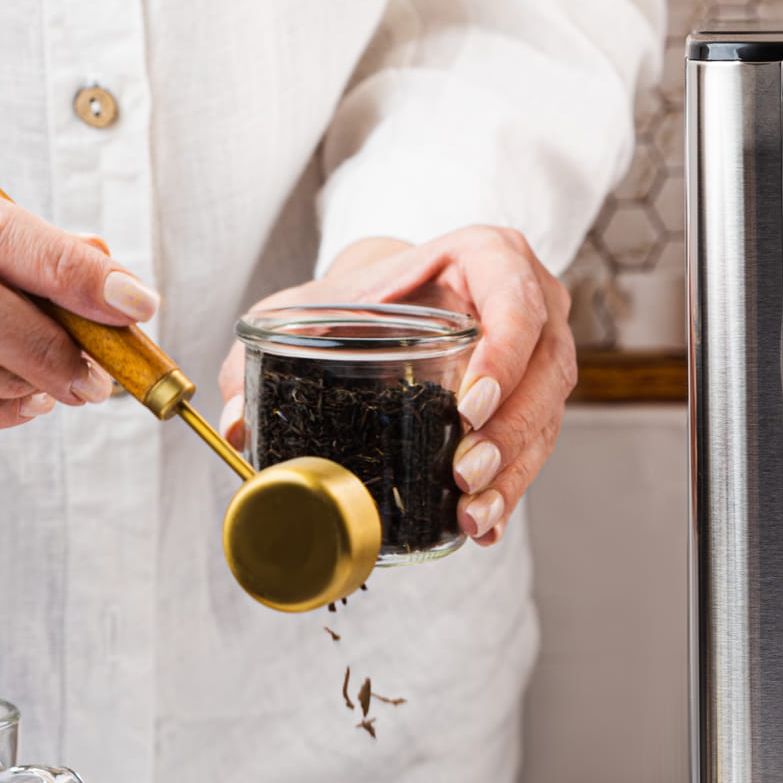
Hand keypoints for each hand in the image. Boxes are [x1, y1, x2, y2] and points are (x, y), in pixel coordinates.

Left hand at [220, 226, 574, 545]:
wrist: (394, 298)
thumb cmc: (362, 297)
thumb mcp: (315, 305)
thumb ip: (268, 348)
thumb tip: (235, 421)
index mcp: (490, 257)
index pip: (517, 302)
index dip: (505, 354)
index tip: (470, 405)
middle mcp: (533, 301)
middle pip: (544, 370)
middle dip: (508, 433)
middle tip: (464, 474)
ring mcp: (544, 351)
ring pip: (547, 416)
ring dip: (512, 471)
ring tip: (471, 512)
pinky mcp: (539, 397)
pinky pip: (538, 445)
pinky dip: (511, 488)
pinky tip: (483, 525)